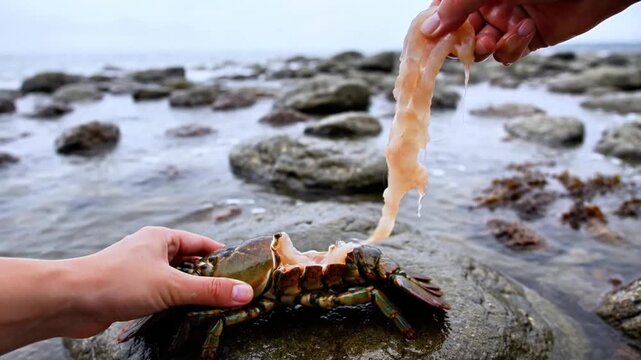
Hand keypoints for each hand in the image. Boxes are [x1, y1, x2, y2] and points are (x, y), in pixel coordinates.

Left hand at [68, 226, 254, 337]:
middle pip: (190, 262)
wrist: (70, 300)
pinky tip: (184, 316)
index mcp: (162, 237)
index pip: (202, 243)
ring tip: (213, 307)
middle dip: (209, 277)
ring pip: (175, 280)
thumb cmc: (119, 282)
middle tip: (232, 293)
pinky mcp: (130, 290)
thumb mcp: (172, 286)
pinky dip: (173, 303)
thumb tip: (245, 292)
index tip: (243, 270)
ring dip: (190, 292)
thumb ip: (209, 290)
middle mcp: (151, 250)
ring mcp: (140, 270)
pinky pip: (160, 294)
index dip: (223, 256)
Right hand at [420, 0, 638, 63]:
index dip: (432, 26)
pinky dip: (512, 47)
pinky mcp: (526, 39)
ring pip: (480, 48)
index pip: (443, 10)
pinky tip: (525, 29)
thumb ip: (457, 7)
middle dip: (459, 42)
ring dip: (484, 47)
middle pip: (458, 33)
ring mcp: (506, 22)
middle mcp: (487, 5)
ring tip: (493, 38)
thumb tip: (428, 29)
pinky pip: (507, 53)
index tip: (423, 41)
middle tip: (459, 48)